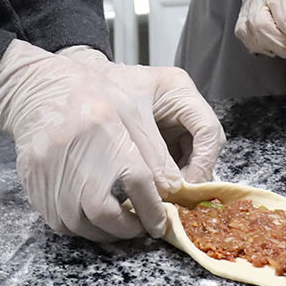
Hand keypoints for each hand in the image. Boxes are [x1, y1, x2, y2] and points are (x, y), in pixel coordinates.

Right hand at [0, 39, 181, 241]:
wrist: (38, 89)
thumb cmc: (89, 95)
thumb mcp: (130, 108)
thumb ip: (151, 149)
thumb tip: (170, 188)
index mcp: (103, 127)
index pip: (136, 181)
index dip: (152, 210)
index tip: (160, 223)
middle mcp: (73, 153)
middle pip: (103, 212)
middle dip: (126, 228)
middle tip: (139, 226)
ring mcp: (48, 172)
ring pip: (79, 224)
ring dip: (104, 231)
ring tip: (118, 223)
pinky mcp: (33, 186)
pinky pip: (59, 222)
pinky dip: (80, 226)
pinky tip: (92, 216)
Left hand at [61, 47, 225, 182]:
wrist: (77, 86)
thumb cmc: (100, 90)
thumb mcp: (128, 121)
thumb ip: (152, 153)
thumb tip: (171, 189)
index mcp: (179, 90)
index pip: (208, 130)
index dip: (203, 162)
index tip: (186, 186)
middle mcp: (183, 107)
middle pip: (205, 148)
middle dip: (194, 175)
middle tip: (176, 199)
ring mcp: (175, 125)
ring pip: (193, 159)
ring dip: (181, 181)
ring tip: (164, 198)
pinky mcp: (164, 140)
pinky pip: (175, 164)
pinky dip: (168, 180)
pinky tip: (155, 191)